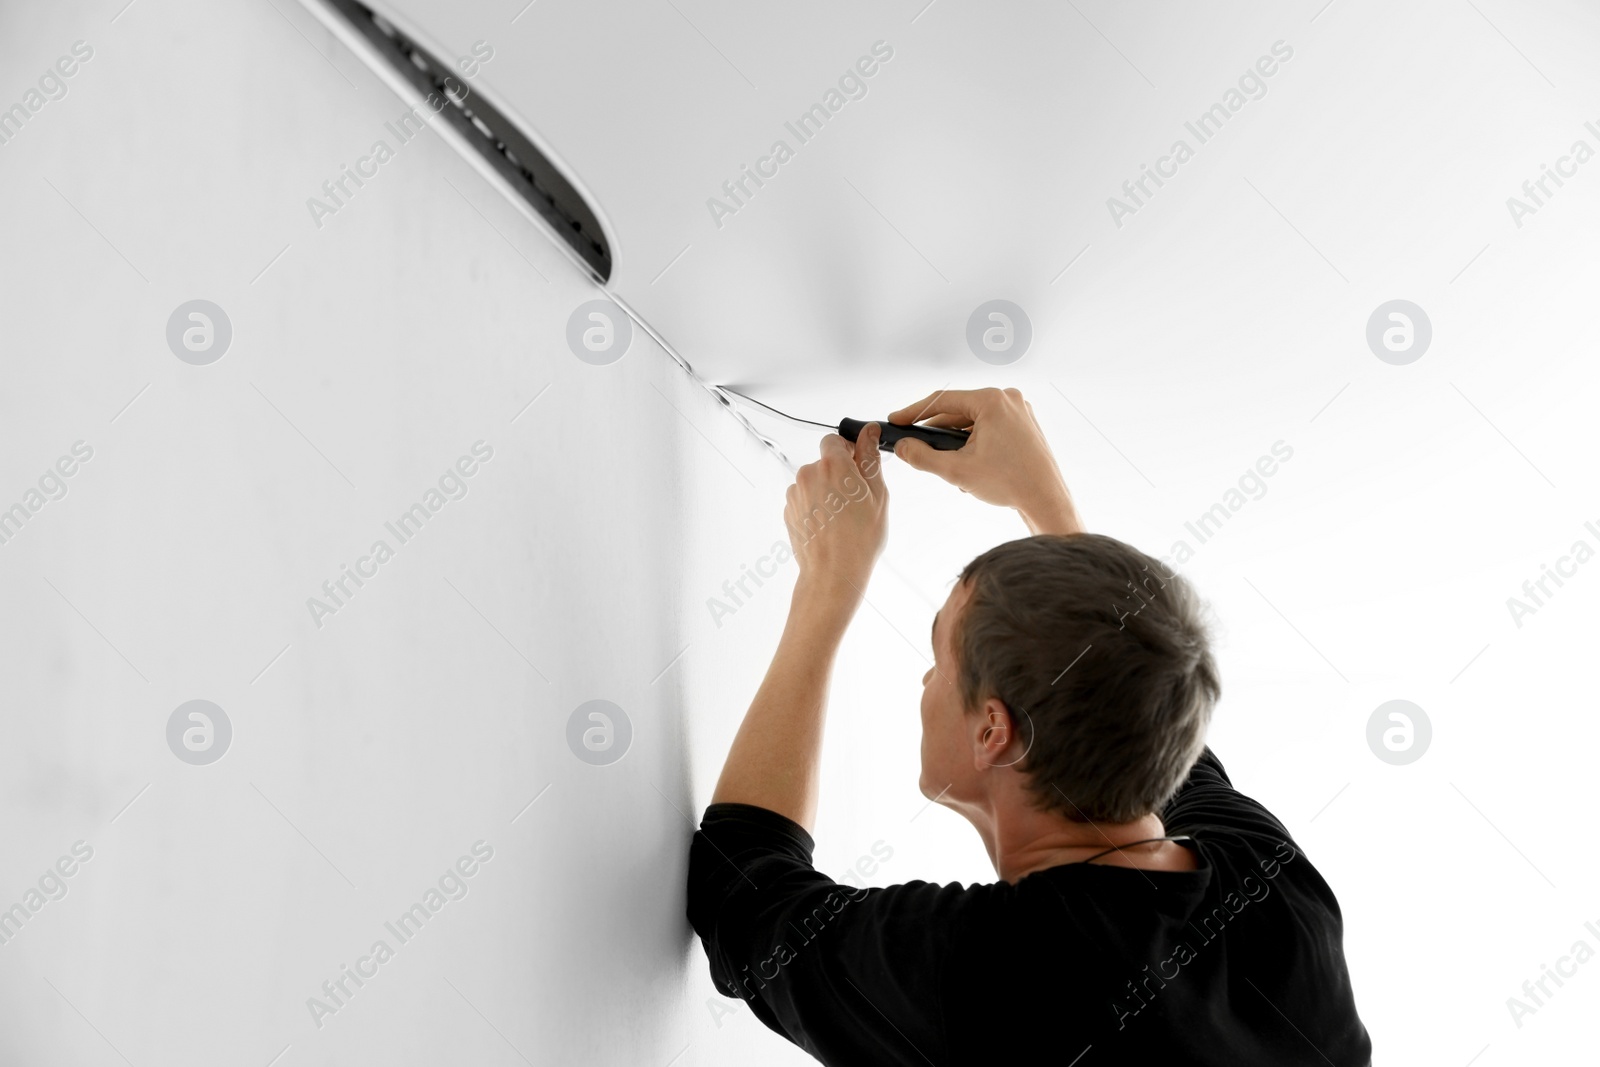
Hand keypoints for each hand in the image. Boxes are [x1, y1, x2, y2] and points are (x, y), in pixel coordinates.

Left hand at [784, 424, 888, 613]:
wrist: (833, 573)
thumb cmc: (859, 538)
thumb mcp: (877, 494)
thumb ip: (870, 458)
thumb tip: (869, 432)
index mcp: (832, 465)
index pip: (833, 440)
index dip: (847, 452)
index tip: (856, 468)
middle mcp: (808, 475)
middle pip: (823, 463)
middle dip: (838, 475)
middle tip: (856, 501)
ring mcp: (795, 494)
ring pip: (813, 483)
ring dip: (826, 492)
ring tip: (842, 519)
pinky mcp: (788, 511)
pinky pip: (804, 500)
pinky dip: (815, 508)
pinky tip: (829, 526)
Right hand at [887, 387, 1082, 534]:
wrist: (1046, 499)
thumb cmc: (1010, 482)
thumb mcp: (957, 471)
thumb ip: (923, 457)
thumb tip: (904, 447)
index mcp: (991, 400)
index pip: (942, 400)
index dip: (914, 412)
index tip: (897, 420)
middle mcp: (1007, 399)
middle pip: (958, 411)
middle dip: (937, 432)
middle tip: (916, 446)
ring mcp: (1019, 411)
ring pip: (974, 421)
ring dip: (956, 440)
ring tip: (948, 465)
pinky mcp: (1024, 425)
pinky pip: (990, 427)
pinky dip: (974, 442)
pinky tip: (969, 464)